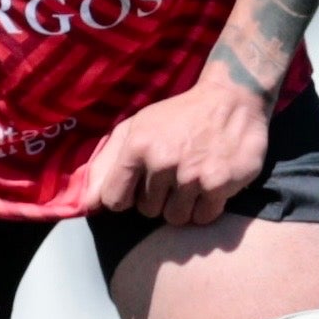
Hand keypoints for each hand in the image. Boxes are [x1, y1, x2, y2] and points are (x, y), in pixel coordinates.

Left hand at [85, 76, 271, 226]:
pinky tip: (209, 185)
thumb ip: (107, 164)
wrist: (232, 100)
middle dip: (158, 199)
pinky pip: (203, 218)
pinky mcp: (220, 185)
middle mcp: (162, 162)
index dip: (125, 199)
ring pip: (175, 218)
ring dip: (183, 206)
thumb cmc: (177, 117)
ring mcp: (192, 175)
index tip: (137, 190)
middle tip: (174, 176)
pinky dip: (206, 208)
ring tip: (191, 181)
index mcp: (137, 147)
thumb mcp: (136, 128)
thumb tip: (86, 204)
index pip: (114, 200)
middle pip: (147, 211)